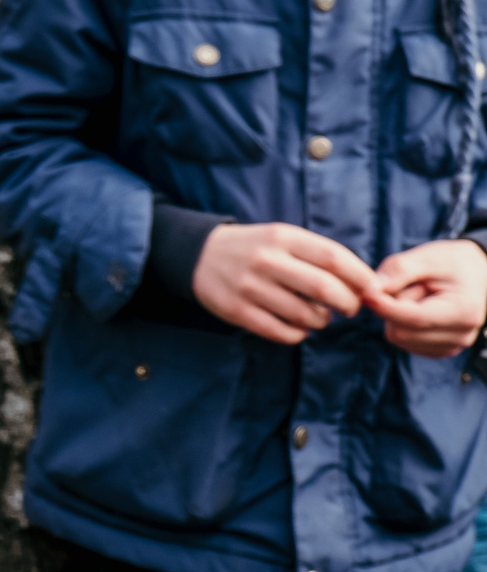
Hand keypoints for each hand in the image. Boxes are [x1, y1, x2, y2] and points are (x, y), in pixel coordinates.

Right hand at [192, 222, 377, 343]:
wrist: (199, 255)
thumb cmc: (257, 249)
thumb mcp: (284, 238)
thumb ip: (321, 256)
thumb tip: (366, 285)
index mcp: (282, 238)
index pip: (334, 258)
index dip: (361, 278)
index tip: (371, 290)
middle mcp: (265, 260)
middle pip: (324, 288)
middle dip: (348, 304)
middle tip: (350, 308)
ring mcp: (249, 287)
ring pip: (305, 315)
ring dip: (322, 321)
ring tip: (318, 316)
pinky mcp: (237, 311)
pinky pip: (283, 332)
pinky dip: (299, 334)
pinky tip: (297, 326)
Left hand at [366, 239, 486, 358]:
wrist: (473, 274)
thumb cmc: (450, 263)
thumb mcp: (427, 257)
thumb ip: (399, 270)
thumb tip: (370, 290)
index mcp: (463, 311)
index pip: (413, 319)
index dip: (384, 306)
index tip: (366, 291)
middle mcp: (460, 335)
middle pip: (400, 332)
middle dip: (393, 307)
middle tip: (409, 285)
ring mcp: (450, 346)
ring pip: (398, 337)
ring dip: (397, 315)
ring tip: (418, 295)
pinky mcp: (438, 350)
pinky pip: (402, 341)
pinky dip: (402, 324)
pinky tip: (419, 307)